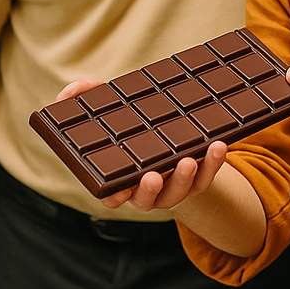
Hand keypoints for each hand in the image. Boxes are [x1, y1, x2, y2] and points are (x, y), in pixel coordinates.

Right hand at [51, 78, 227, 212]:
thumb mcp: (111, 110)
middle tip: (153, 175)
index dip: (113, 196)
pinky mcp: (197, 181)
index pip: (111, 196)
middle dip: (150, 190)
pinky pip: (206, 178)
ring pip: (178, 192)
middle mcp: (144, 190)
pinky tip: (218, 145)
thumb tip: (71, 89)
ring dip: (184, 177)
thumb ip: (88, 98)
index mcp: (119, 179)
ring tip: (190, 158)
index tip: (117, 189)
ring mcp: (172, 188)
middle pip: (146, 199)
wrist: (168, 137)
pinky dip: (213, 164)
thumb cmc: (132, 127)